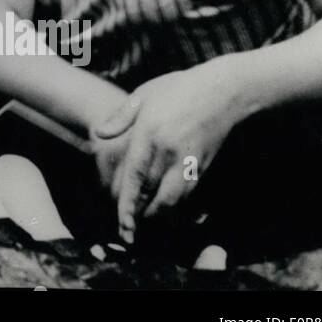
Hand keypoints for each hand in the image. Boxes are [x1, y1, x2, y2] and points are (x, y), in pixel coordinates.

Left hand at [92, 63, 242, 242]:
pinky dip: (176, 207)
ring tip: (143, 225)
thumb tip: (98, 133)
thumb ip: (120, 117)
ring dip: (157, 216)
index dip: (127, 202)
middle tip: (127, 233)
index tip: (121, 221)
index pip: (135, 176)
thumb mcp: (144, 94)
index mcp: (150, 133)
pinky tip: (165, 210)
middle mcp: (169, 151)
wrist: (223, 91)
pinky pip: (188, 194)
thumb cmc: (178, 88)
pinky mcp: (203, 165)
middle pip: (151, 193)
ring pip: (172, 199)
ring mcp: (188, 160)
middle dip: (139, 216)